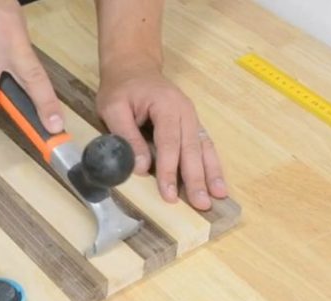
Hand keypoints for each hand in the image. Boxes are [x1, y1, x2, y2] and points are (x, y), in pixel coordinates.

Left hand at [96, 58, 227, 209]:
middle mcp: (185, 111)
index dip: (169, 170)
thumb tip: (139, 168)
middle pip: (191, 149)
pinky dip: (211, 165)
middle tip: (201, 204)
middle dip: (196, 179)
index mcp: (166, 105)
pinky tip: (217, 182)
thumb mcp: (113, 108)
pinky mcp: (191, 124)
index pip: (169, 142)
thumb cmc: (121, 87)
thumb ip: (126, 136)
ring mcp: (191, 117)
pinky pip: (204, 145)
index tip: (169, 194)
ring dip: (210, 174)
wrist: (133, 66)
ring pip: (203, 148)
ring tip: (217, 197)